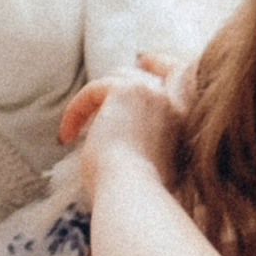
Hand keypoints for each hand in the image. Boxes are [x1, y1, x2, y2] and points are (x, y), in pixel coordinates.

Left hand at [55, 60, 183, 199]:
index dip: (161, 65)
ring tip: (73, 129)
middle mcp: (176, 101)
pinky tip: (65, 136)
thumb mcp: (156, 166)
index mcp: (189, 119)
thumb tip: (125, 139)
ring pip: (118, 79)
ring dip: (94, 102)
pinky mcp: (126, 89)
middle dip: (120, 83)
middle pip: (144, 76)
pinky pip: (94, 90)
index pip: (180, 79)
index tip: (146, 59)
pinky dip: (77, 111)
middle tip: (98, 95)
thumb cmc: (142, 195)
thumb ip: (151, 143)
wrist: (136, 193)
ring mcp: (154, 92)